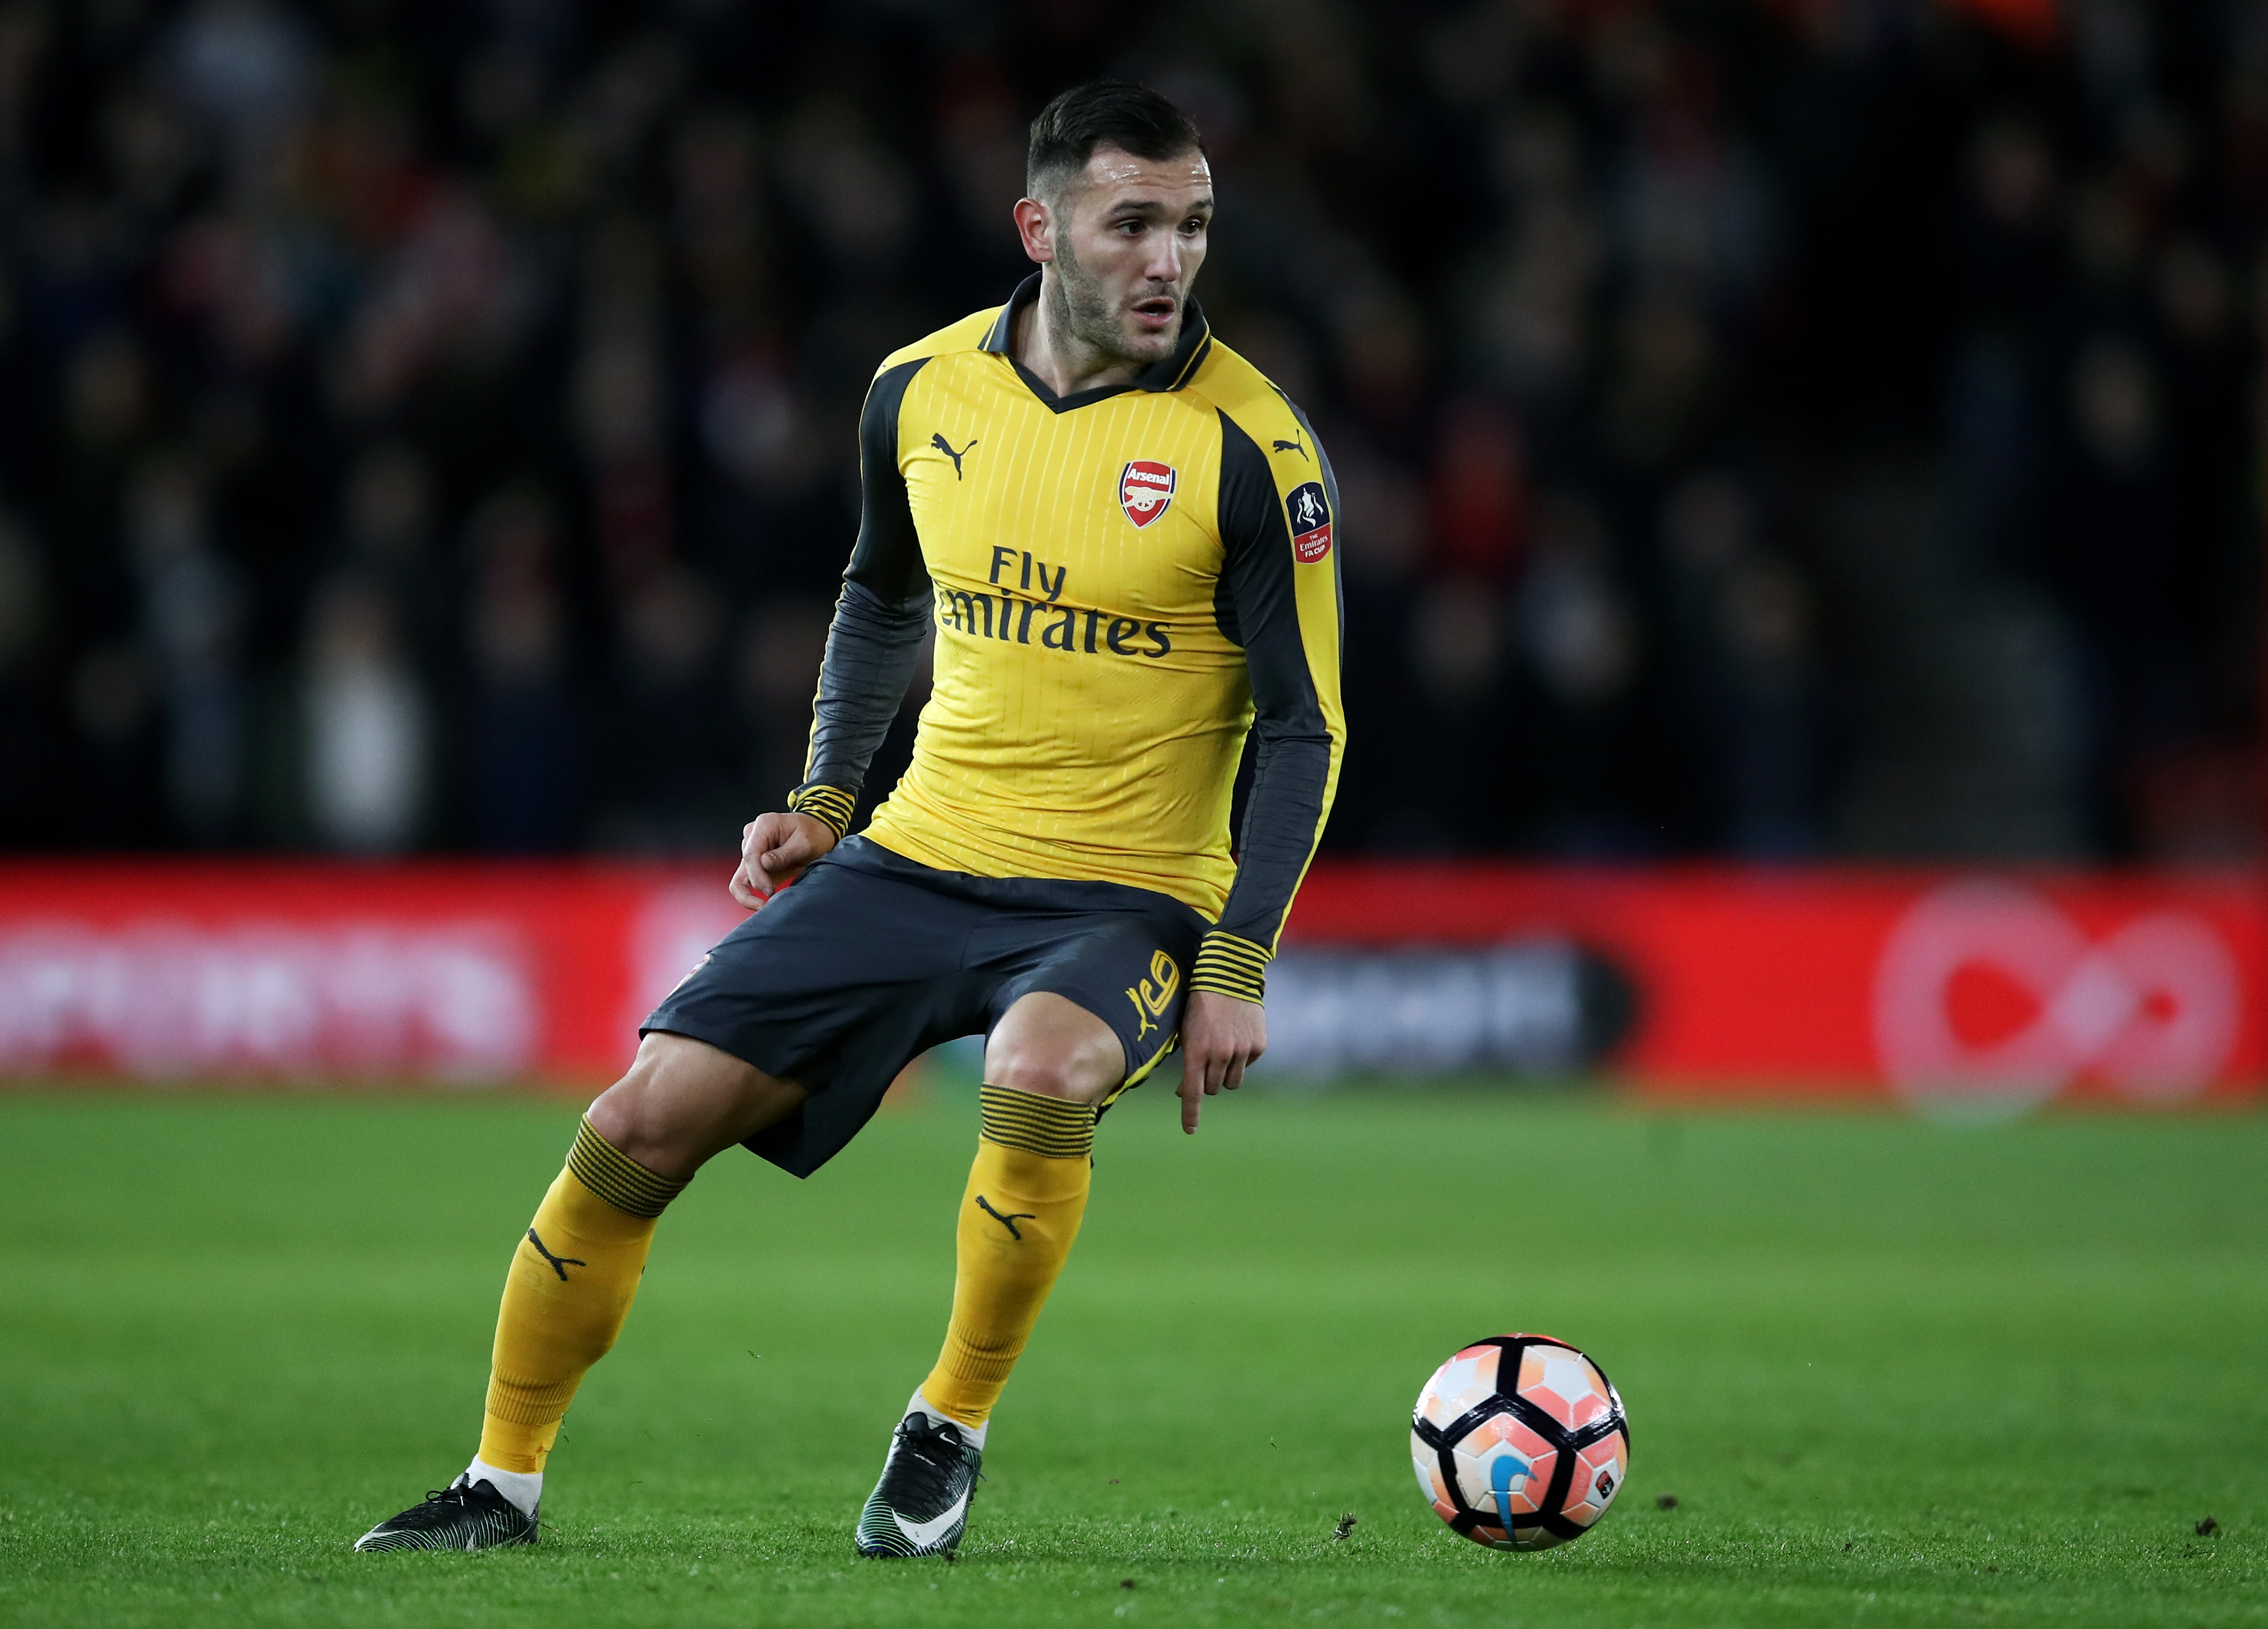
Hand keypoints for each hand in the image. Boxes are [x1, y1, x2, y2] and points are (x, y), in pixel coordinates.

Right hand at [728, 812, 837, 909]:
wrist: (818, 834)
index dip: (757, 876)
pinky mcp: (754, 864)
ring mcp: (752, 850)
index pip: (751, 853)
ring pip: (741, 877)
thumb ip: (783, 854)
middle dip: (758, 885)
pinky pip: (744, 883)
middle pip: (745, 866)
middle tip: (774, 899)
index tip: (769, 891)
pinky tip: (763, 903)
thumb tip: (763, 863)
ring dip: (753, 892)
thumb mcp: (805, 843)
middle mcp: (753, 836)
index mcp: (764, 825)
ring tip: (773, 901)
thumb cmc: (814, 834)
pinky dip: (750, 895)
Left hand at [1176, 989, 1265, 1134]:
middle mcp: (1220, 1054)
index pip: (1193, 1091)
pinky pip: (1247, 1064)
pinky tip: (1237, 1036)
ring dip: (1226, 1073)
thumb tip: (1186, 1091)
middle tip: (1206, 1063)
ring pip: (1232, 1081)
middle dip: (1207, 1082)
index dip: (1190, 1113)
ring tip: (1223, 1048)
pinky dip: (1242, 1057)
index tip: (1189, 1130)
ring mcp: (1241, 1050)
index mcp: (1197, 1050)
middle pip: (1213, 1088)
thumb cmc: (1200, 1003)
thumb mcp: (1186, 1031)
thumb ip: (1187, 1061)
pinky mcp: (1258, 1045)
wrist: (1229, 975)